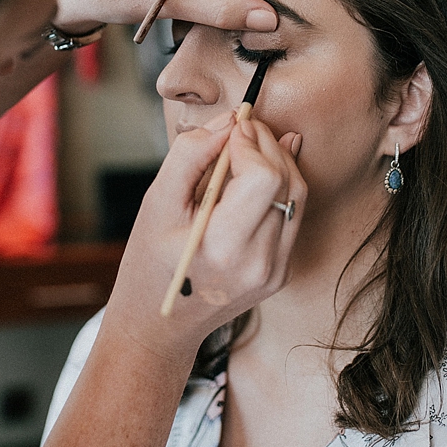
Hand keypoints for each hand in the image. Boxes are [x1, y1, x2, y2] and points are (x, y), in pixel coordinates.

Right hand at [100, 111, 306, 363]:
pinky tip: (263, 167)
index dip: (251, 143)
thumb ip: (191, 155)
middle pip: (286, 182)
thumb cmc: (149, 261)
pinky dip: (282, 186)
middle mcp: (257, 262)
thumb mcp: (157, 202)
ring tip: (249, 144)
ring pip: (297, 195)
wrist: (160, 325)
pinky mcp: (281, 272)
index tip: (231, 128)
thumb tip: (229, 122)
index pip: (263, 178)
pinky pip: (293, 215)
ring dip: (278, 160)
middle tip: (242, 127)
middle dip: (266, 144)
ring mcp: (274, 271)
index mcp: (223, 247)